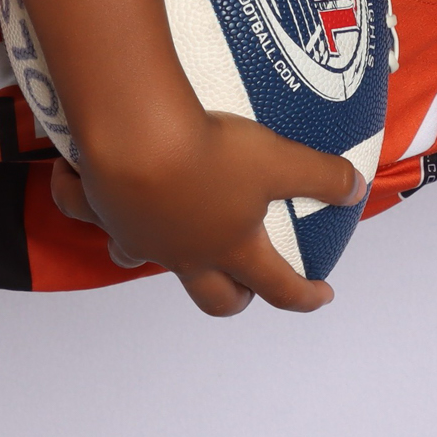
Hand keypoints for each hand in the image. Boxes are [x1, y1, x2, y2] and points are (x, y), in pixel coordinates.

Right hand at [57, 109, 368, 316]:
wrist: (138, 137)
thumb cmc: (209, 153)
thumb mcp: (280, 159)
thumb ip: (321, 176)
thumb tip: (355, 187)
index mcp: (231, 247)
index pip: (277, 286)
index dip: (304, 295)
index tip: (321, 295)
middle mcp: (184, 251)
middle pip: (212, 297)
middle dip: (234, 298)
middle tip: (247, 288)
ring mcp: (139, 234)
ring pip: (142, 262)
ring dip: (158, 258)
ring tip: (168, 241)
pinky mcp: (101, 207)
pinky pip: (84, 209)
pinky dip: (82, 199)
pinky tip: (81, 181)